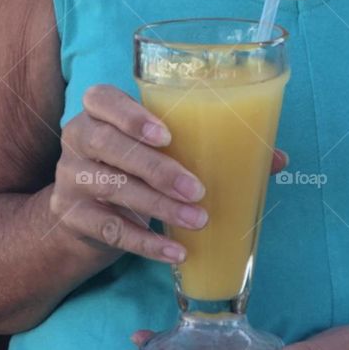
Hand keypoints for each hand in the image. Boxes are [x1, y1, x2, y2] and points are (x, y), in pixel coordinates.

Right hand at [52, 83, 287, 263]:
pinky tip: (175, 251)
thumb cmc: (136, 167)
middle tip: (197, 189)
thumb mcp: (162, 149)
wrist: (81, 216)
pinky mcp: (72, 217)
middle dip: (157, 168)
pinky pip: (110, 229)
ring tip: (198, 221)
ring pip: (112, 189)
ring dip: (159, 206)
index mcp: (99, 110)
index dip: (130, 115)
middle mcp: (78, 138)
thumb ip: (213, 144)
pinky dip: (146, 242)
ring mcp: (70, 179)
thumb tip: (277, 158)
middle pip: (109, 146)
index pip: (102, 98)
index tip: (166, 134)